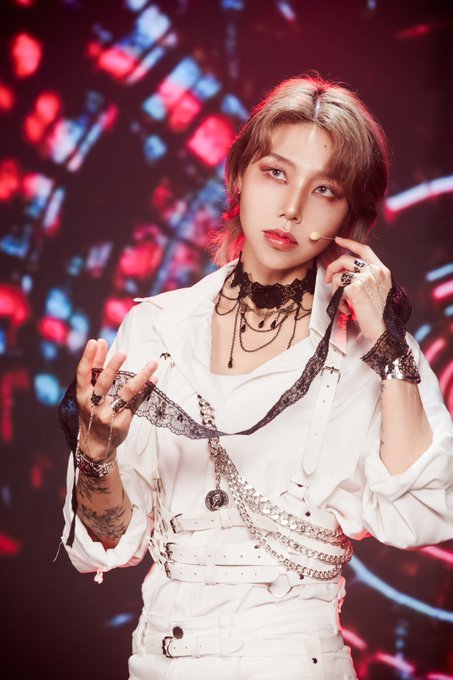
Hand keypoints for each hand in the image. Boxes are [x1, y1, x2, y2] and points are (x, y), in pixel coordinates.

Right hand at [76, 339, 157, 459]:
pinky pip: (138, 402)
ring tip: (152, 363)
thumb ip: (95, 369)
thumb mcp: (88, 393)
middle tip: (122, 352)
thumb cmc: (93, 412)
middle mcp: (93, 405)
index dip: (88, 358)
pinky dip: (147, 388)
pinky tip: (154, 378)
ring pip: (127, 393)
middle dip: (112, 367)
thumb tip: (100, 342)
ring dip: (141, 376)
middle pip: (103, 383)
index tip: (95, 342)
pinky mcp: (122, 422)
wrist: (96, 445)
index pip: (83, 374)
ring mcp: (108, 415)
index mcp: (82, 396)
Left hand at [324, 236, 390, 343]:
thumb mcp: (378, 290)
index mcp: (382, 270)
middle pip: (344, 260)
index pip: (364, 249)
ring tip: (344, 302)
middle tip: (327, 280)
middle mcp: (375, 271)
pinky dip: (338, 301)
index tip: (338, 240)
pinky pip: (336, 289)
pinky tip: (346, 309)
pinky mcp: (355, 288)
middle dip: (331, 269)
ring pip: (338, 276)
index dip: (349, 243)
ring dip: (335, 290)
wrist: (383, 330)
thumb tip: (345, 272)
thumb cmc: (379, 315)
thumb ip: (367, 278)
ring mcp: (365, 278)